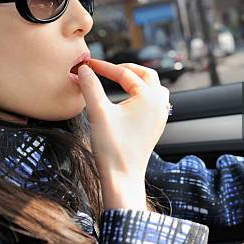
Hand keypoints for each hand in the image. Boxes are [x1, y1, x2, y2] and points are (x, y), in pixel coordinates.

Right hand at [76, 59, 169, 209]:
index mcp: (149, 96)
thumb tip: (83, 69)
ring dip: (139, 80)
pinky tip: (131, 100)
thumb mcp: (98, 112)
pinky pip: (156, 101)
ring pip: (155, 87)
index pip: (124, 73)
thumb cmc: (112, 147)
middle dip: (125, 69)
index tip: (86, 65)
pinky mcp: (157, 127)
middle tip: (105, 69)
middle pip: (146, 74)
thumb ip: (90, 87)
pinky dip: (144, 94)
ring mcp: (161, 115)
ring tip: (121, 79)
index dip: (103, 67)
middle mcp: (159, 103)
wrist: (123, 177)